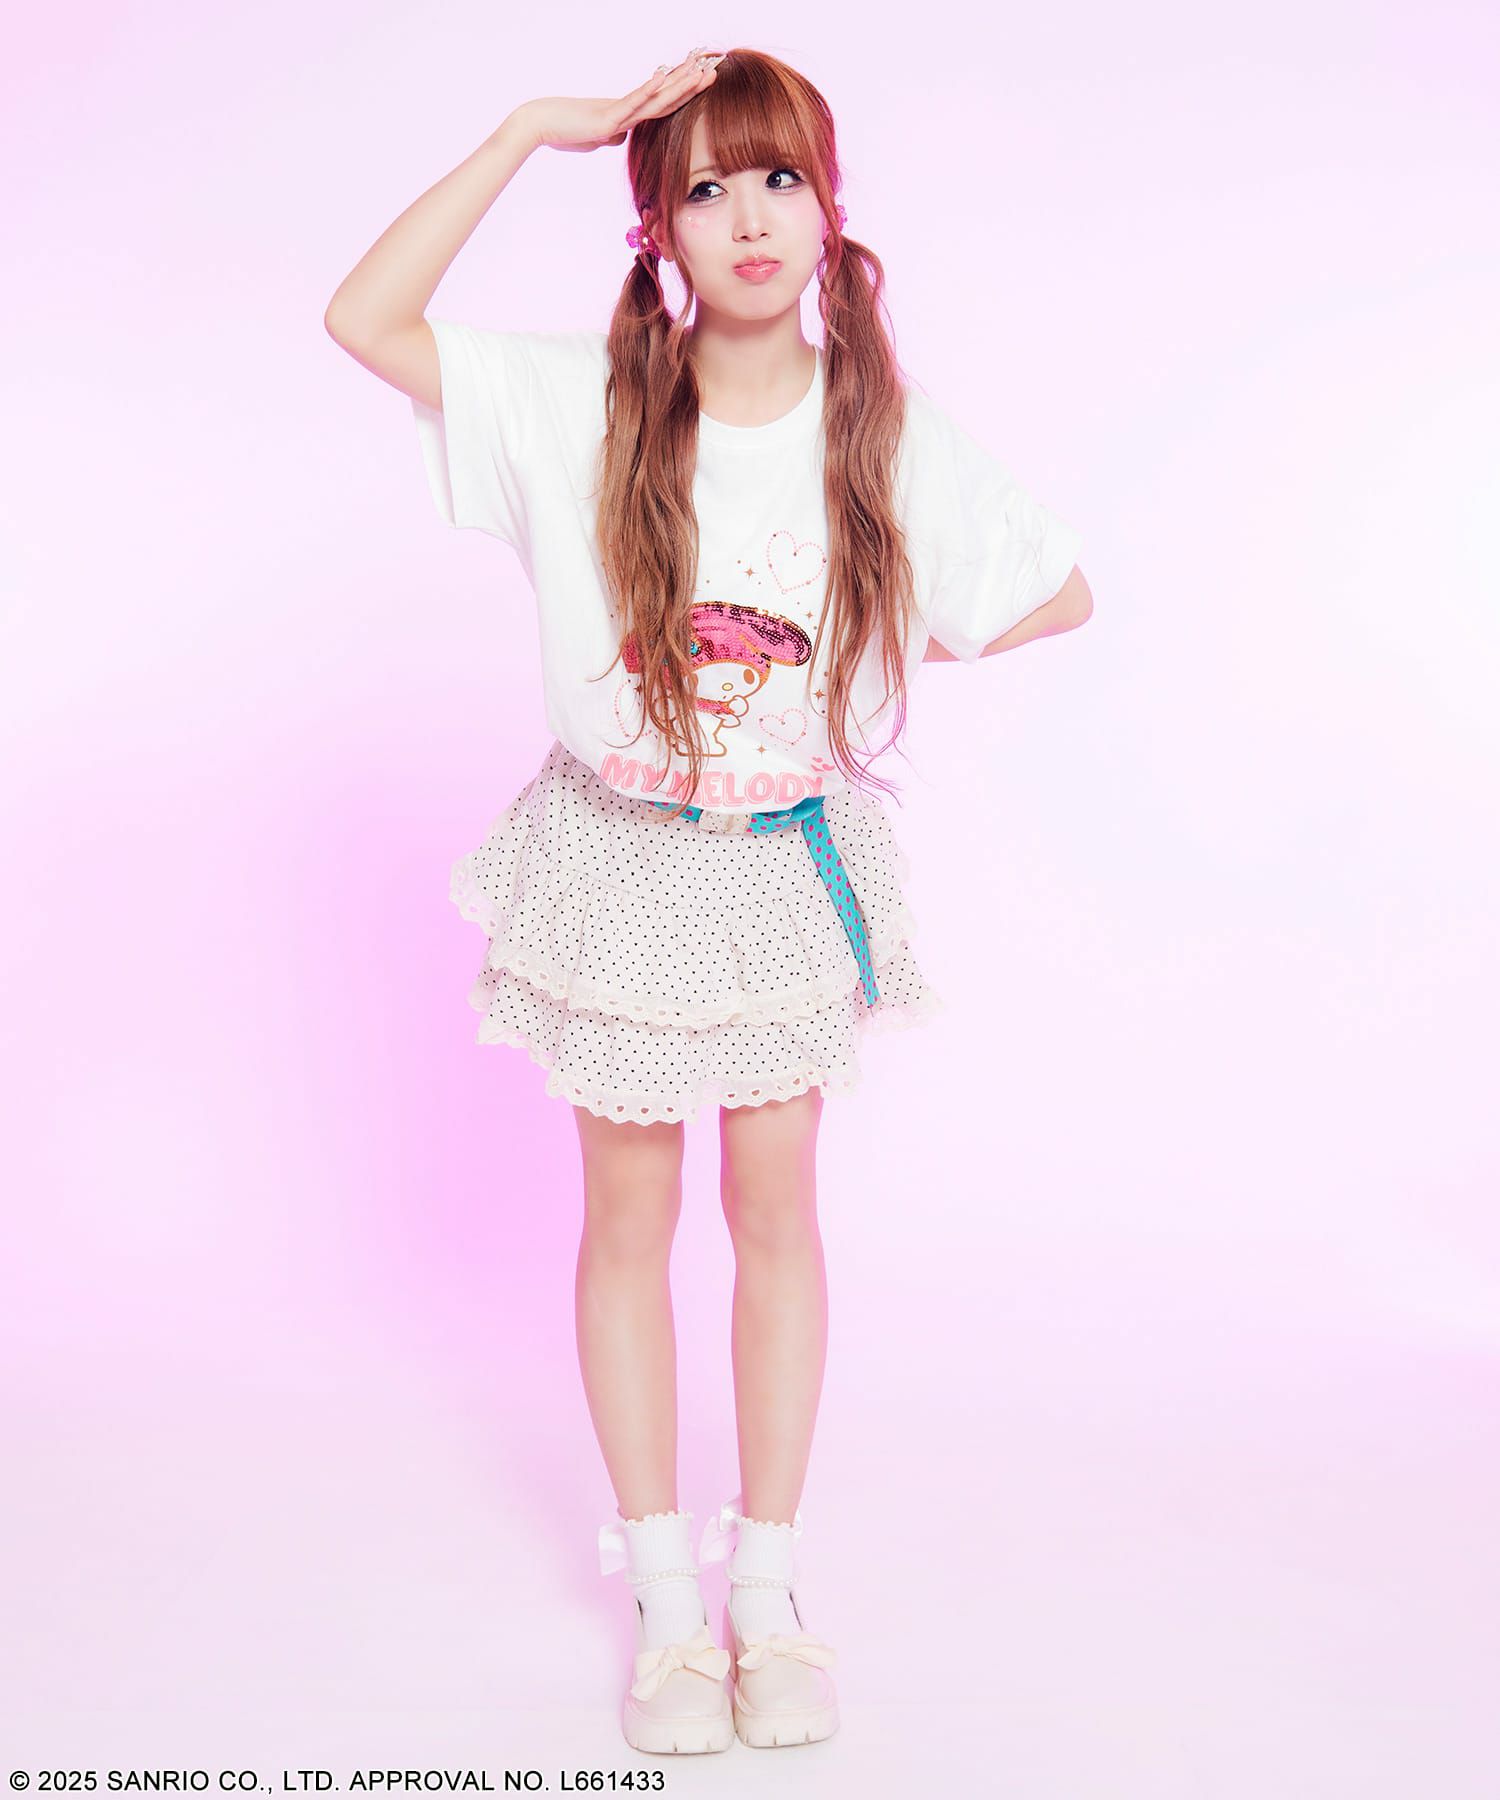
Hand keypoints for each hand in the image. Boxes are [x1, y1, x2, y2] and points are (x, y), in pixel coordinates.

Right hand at [518, 50, 722, 155]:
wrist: (539, 124)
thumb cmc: (565, 130)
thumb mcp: (597, 137)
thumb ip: (612, 134)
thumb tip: (623, 136)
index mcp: (628, 115)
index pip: (663, 103)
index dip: (685, 90)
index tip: (705, 77)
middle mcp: (628, 108)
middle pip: (666, 94)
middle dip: (693, 81)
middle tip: (717, 64)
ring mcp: (619, 112)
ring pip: (656, 96)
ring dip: (680, 83)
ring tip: (704, 69)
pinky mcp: (607, 118)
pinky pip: (632, 103)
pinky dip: (649, 91)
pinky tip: (664, 78)